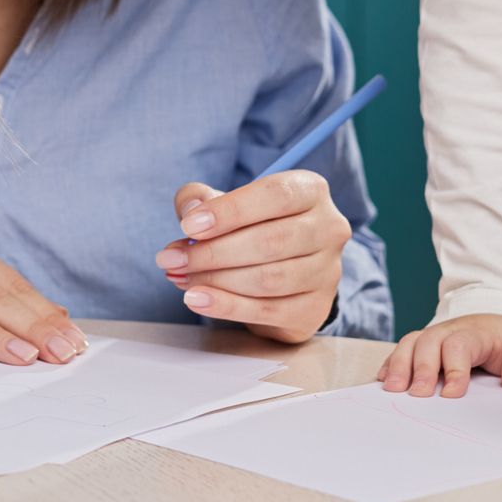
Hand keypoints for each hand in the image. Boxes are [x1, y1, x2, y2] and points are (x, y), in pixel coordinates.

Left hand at [157, 172, 349, 342]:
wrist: (286, 271)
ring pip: (269, 279)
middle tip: (172, 259)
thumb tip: (190, 211)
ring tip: (180, 278)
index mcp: (310, 190)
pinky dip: (228, 307)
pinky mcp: (315, 308)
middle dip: (213, 252)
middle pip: (270, 242)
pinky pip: (268, 310)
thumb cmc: (253, 227)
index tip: (188, 226)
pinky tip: (198, 299)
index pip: (274, 195)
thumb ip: (202, 199)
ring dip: (216, 281)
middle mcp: (328, 228)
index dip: (229, 211)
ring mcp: (327, 271)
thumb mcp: (227, 204)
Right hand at [378, 314, 501, 396]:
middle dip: (421, 369)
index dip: (454, 369)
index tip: (451, 394)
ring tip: (392, 389)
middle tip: (418, 394)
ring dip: (398, 366)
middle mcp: (447, 332)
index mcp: (474, 333)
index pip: (459, 346)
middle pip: (427, 343)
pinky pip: (400, 350)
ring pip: (409, 344)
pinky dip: (389, 364)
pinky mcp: (419, 346)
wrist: (490, 322)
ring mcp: (430, 337)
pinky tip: (383, 380)